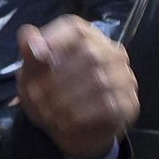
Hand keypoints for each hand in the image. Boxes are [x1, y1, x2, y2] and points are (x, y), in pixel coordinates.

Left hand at [16, 17, 139, 158]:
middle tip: (34, 93)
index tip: (37, 56)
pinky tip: (64, 121)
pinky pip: (109, 105)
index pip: (77, 29)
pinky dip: (81, 114)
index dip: (57, 39)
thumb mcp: (32, 74)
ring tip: (45, 110)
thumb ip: (29, 54)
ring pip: (100, 81)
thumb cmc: (49, 93)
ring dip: (66, 98)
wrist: (69, 129)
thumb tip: (28, 36)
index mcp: (86, 38)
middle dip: (57, 77)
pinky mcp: (129, 103)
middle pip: (90, 55)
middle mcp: (111, 53)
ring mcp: (125, 78)